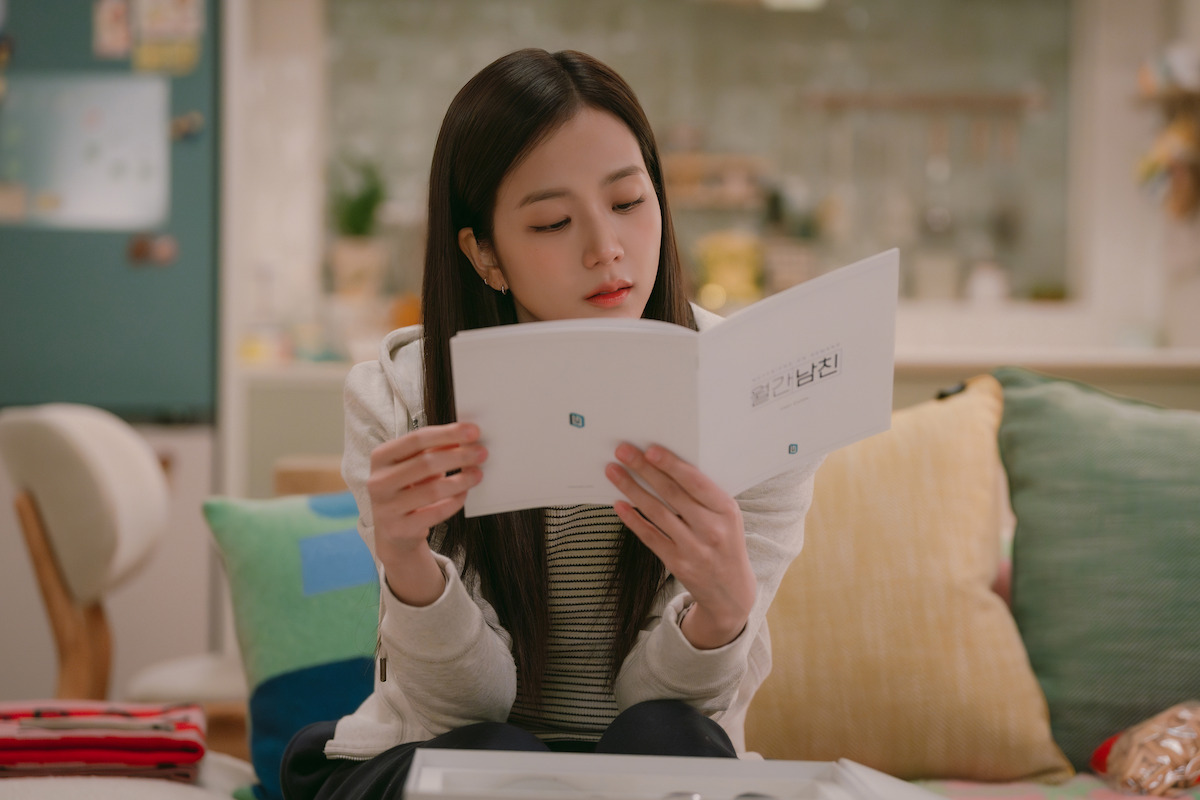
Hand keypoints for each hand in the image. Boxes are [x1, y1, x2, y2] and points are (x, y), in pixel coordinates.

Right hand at [367, 422, 485, 604]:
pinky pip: (436, 512)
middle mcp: (378, 481)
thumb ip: (434, 450)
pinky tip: (464, 494)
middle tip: (481, 453)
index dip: (447, 433)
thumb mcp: (414, 466)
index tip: (473, 431)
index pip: (417, 439)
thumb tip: (466, 437)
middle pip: (426, 463)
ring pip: (432, 490)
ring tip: (477, 474)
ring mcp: (386, 507)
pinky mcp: (400, 529)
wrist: (393, 531)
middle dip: (459, 456)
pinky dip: (454, 502)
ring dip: (461, 480)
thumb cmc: (408, 489)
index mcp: (381, 457)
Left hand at [605, 443, 754, 649]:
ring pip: (656, 512)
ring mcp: (693, 548)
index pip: (696, 482)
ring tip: (614, 472)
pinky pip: (650, 536)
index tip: (650, 450)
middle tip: (623, 452)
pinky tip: (619, 505)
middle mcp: (711, 529)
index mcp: (726, 510)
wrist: (731, 591)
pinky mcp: (677, 563)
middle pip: (671, 493)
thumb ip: (704, 496)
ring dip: (631, 489)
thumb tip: (666, 466)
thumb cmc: (726, 542)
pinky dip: (633, 520)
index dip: (671, 465)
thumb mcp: (727, 517)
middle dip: (644, 469)